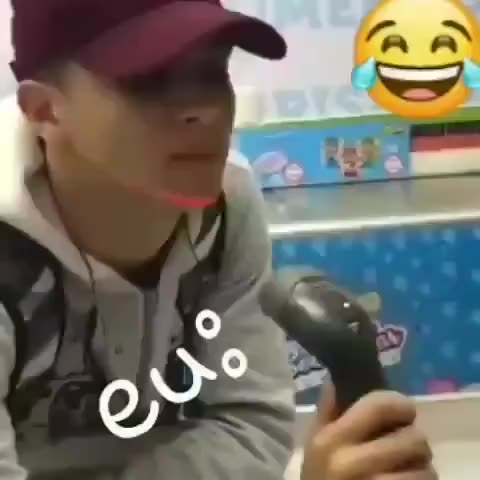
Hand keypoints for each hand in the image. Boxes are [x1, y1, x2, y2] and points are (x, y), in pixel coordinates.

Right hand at [301, 382, 437, 479]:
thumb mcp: (314, 446)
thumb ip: (327, 413)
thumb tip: (336, 381)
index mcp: (333, 440)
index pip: (380, 405)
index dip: (400, 405)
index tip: (403, 412)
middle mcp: (354, 463)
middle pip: (413, 439)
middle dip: (415, 442)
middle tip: (406, 447)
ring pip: (425, 471)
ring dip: (421, 469)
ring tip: (405, 469)